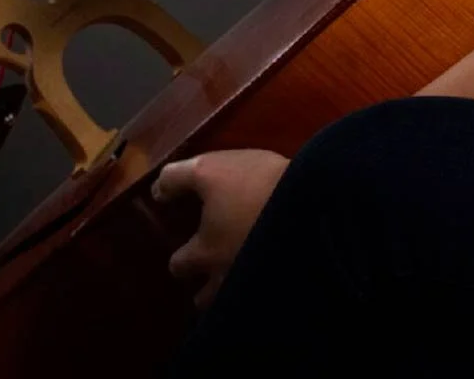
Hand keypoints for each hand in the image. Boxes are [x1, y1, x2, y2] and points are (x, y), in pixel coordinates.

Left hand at [151, 149, 289, 308]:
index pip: (179, 266)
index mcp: (206, 252)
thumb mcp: (211, 168)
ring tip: (246, 278)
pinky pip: (270, 299)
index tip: (187, 249)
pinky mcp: (291, 284)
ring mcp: (259, 285)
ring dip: (236, 293)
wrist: (316, 202)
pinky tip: (277, 275)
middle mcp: (228, 277)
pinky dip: (267, 292)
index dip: (181, 257)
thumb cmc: (257, 185)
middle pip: (206, 300)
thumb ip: (178, 178)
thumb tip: (157, 192)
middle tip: (218, 271)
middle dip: (207, 289)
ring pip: (237, 304)